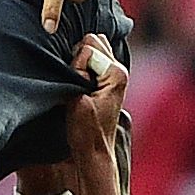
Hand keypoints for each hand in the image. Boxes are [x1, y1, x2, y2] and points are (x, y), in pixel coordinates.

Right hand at [55, 34, 133, 175]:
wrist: (94, 153)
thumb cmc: (86, 132)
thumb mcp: (77, 100)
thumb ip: (78, 71)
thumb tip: (77, 52)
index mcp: (116, 74)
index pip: (89, 46)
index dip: (76, 62)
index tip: (76, 85)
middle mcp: (119, 71)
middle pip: (94, 41)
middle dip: (79, 56)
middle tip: (75, 81)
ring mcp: (113, 75)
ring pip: (92, 48)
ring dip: (80, 61)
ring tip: (77, 84)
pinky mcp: (105, 81)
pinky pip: (92, 60)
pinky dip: (82, 66)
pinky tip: (79, 84)